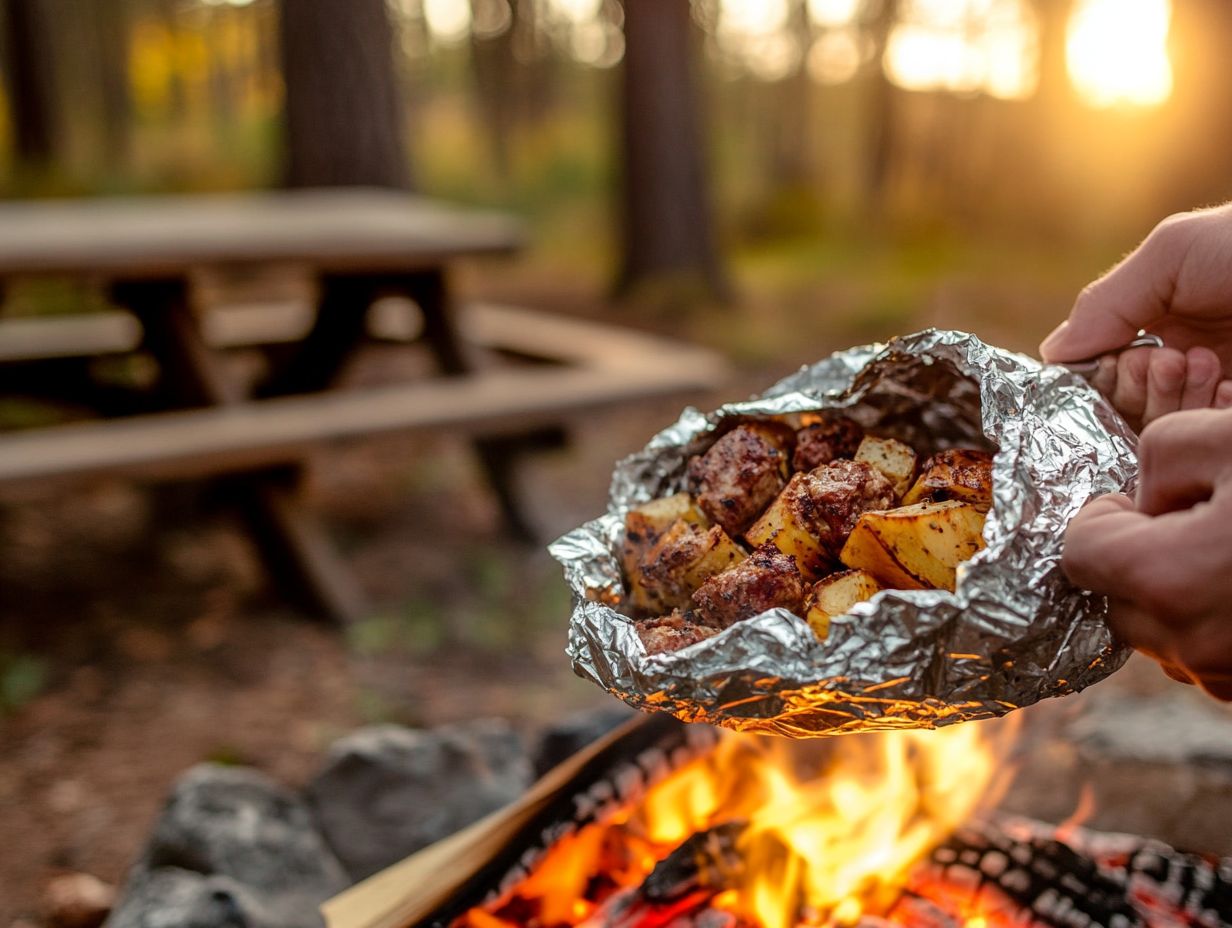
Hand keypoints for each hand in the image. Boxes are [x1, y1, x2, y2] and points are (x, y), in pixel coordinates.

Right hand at [1040, 204, 1231, 429]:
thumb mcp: (1171, 254)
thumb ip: (1105, 302)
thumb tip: (1050, 356)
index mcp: (1157, 329)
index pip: (1098, 373)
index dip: (1099, 375)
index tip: (1122, 358)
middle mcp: (1181, 368)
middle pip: (1122, 410)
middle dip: (1139, 389)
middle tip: (1174, 359)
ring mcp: (1211, 397)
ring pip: (1159, 432)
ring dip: (1175, 404)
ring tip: (1209, 364)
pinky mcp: (1228, 421)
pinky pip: (1200, 441)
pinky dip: (1206, 422)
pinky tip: (1227, 391)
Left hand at [1062, 408, 1231, 698]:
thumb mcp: (1229, 435)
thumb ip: (1159, 452)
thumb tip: (1144, 497)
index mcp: (1169, 581)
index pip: (1076, 550)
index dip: (1104, 516)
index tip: (1147, 498)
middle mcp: (1192, 646)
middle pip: (1111, 600)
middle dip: (1136, 560)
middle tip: (1195, 522)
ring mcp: (1229, 677)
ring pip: (1160, 634)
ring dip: (1175, 595)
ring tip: (1230, 551)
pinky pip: (1208, 657)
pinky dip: (1216, 622)